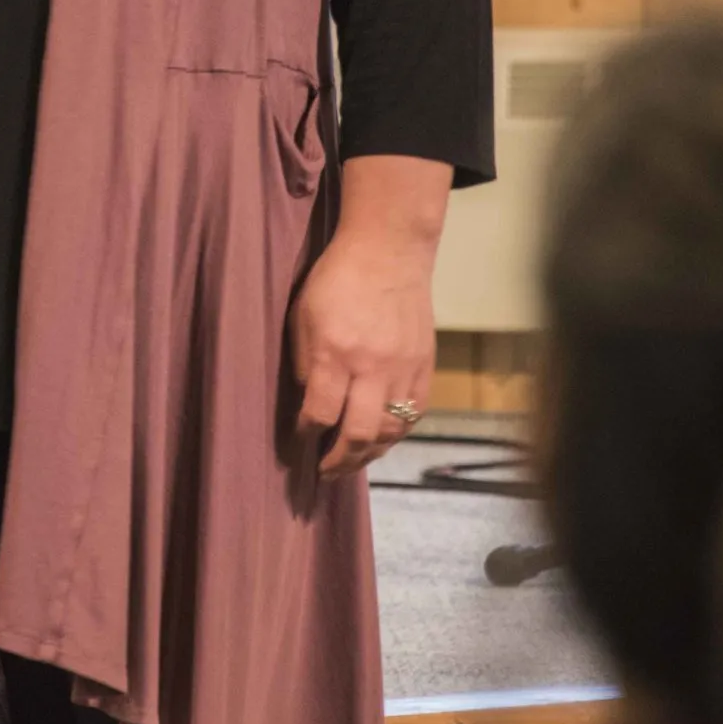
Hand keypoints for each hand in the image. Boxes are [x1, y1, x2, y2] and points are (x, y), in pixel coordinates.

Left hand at [290, 155, 449, 477]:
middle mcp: (372, 366)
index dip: (306, 436)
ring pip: (390, 432)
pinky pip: (413, 415)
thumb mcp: (303, 316)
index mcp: (336, 352)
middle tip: (324, 472)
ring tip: (350, 462)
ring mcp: (403, 368)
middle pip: (358, 434)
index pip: (320, 413)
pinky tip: (380, 440)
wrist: (388, 251)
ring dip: (368, 455)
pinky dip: (396, 435)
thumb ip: (305, 364)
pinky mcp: (425, 365)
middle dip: (338, 462)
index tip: (298, 444)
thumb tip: (308, 406)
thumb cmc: (336, 280)